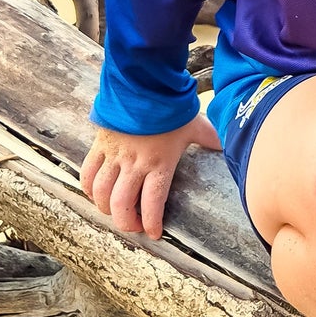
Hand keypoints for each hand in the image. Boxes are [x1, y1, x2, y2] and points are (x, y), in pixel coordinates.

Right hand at [80, 115, 219, 239]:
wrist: (143, 83)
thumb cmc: (170, 106)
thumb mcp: (195, 124)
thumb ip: (209, 138)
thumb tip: (227, 145)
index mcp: (159, 163)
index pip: (152, 202)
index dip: (151, 223)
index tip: (154, 233)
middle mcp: (134, 164)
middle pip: (121, 204)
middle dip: (125, 222)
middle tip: (133, 226)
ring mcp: (114, 155)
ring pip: (101, 192)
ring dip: (105, 207)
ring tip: (114, 212)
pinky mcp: (99, 145)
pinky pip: (87, 172)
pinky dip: (88, 187)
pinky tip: (95, 193)